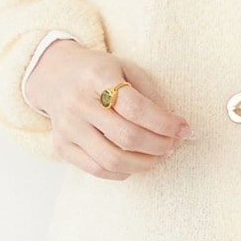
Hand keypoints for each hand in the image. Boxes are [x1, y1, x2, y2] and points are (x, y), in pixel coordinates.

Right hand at [25, 40, 192, 179]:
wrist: (56, 75)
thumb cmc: (99, 72)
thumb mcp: (127, 68)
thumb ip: (150, 95)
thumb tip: (175, 127)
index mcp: (97, 77)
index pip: (136, 108)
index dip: (165, 123)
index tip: (184, 130)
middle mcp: (78, 103)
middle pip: (126, 136)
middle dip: (159, 146)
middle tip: (173, 145)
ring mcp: (67, 127)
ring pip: (111, 160)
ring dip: (143, 164)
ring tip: (158, 156)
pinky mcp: (61, 146)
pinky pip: (96, 170)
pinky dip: (122, 171)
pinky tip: (135, 162)